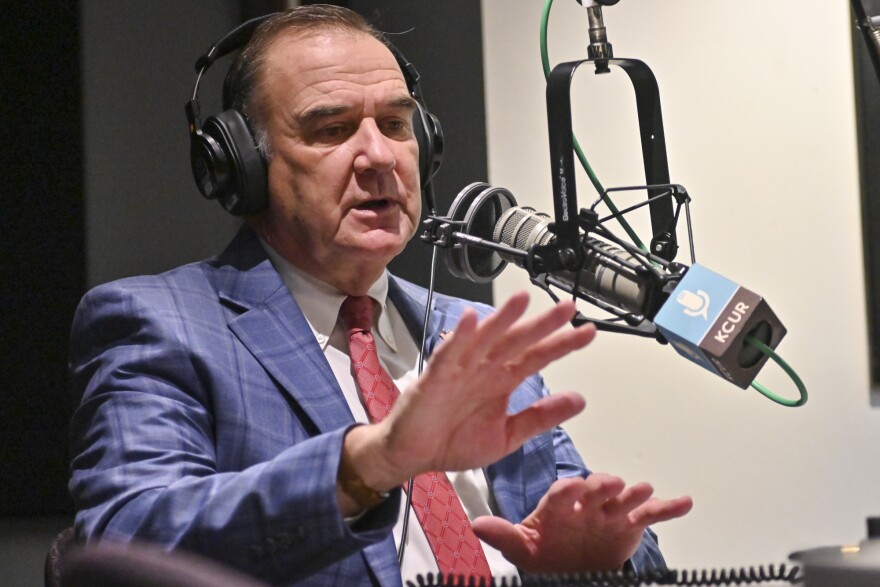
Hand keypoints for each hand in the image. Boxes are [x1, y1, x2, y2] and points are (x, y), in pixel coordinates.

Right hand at [346, 291, 595, 492]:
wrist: (414, 456)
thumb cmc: (454, 441)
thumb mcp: (508, 435)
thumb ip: (539, 417)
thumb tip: (579, 400)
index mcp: (502, 381)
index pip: (537, 357)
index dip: (561, 345)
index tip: (587, 333)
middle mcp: (484, 369)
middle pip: (517, 341)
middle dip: (541, 325)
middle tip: (566, 308)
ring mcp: (460, 370)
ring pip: (485, 340)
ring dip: (502, 320)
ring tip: (522, 301)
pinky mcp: (436, 378)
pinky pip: (448, 354)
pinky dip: (459, 337)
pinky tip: (471, 321)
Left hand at [471, 474, 692, 572]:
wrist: (569, 569)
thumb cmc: (546, 553)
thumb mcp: (523, 548)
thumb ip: (504, 536)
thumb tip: (477, 526)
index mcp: (558, 506)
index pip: (562, 494)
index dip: (568, 491)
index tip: (574, 488)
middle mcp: (585, 504)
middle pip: (596, 489)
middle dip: (603, 485)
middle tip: (612, 483)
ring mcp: (609, 513)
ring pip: (623, 498)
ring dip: (634, 493)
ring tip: (644, 490)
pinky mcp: (629, 525)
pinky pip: (651, 515)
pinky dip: (668, 508)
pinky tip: (684, 502)